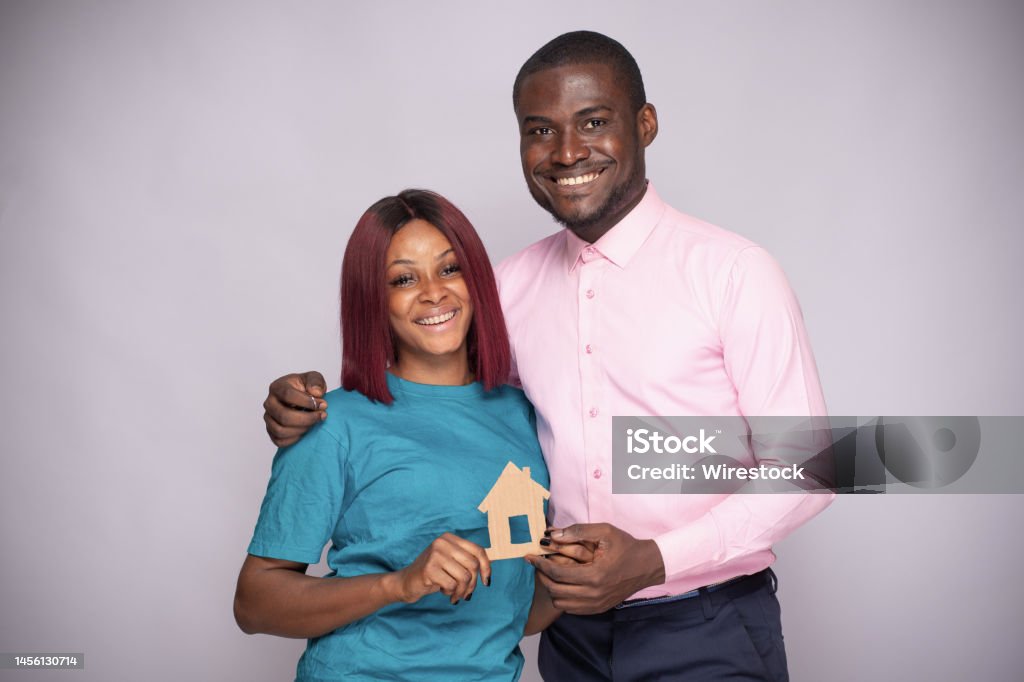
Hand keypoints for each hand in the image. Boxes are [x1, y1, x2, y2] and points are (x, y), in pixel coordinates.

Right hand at [263, 371, 326, 446]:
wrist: (303, 399)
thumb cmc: (307, 387)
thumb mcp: (314, 378)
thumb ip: (316, 382)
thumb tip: (316, 393)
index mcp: (277, 387)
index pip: (288, 395)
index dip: (307, 402)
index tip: (323, 405)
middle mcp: (269, 403)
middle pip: (284, 416)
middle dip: (307, 418)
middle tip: (321, 416)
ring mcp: (268, 418)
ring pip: (280, 430)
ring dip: (301, 429)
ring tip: (314, 423)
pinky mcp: (271, 431)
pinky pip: (279, 441)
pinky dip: (294, 439)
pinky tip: (305, 431)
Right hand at [394, 533, 491, 604]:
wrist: (407, 582)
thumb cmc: (434, 574)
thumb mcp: (451, 563)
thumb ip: (467, 561)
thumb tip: (490, 568)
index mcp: (450, 538)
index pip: (478, 550)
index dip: (487, 567)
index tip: (486, 582)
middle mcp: (442, 542)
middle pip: (473, 565)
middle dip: (472, 584)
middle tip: (466, 594)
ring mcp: (435, 554)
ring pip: (464, 577)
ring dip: (462, 591)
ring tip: (455, 595)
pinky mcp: (429, 568)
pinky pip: (452, 585)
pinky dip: (450, 592)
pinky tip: (443, 591)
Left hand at [526, 523, 665, 614]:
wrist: (646, 565)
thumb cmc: (625, 545)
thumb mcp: (604, 531)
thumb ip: (578, 531)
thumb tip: (552, 535)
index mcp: (595, 575)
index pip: (557, 574)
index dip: (540, 565)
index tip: (530, 556)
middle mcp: (594, 594)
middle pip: (555, 591)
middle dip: (542, 576)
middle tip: (537, 564)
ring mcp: (597, 604)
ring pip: (561, 603)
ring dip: (552, 588)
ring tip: (549, 573)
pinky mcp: (599, 608)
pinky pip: (572, 609)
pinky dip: (562, 598)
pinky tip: (562, 584)